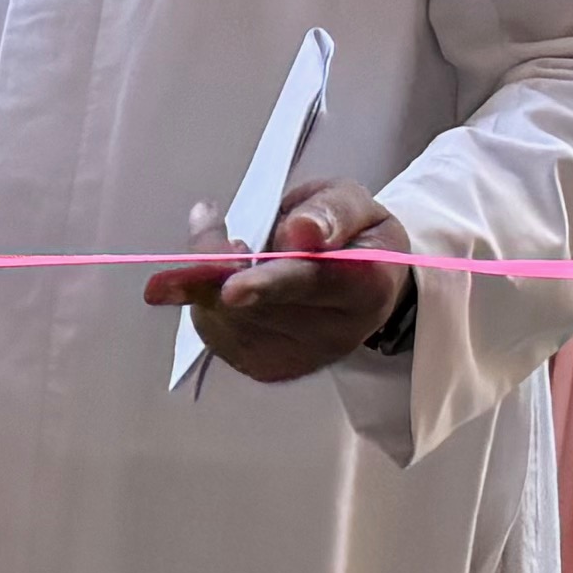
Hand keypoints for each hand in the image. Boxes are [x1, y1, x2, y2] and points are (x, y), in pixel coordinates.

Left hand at [143, 177, 415, 386]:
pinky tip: (224, 275)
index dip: (271, 284)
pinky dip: (205, 295)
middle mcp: (336, 335)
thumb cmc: (355, 238)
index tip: (232, 289)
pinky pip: (214, 330)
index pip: (315, 285)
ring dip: (209, 275)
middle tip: (205, 226)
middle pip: (258, 307)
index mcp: (366, 288)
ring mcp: (299, 359)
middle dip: (219, 268)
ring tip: (234, 246)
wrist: (361, 285)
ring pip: (226, 319)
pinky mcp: (267, 368)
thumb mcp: (354, 203)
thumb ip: (332, 211)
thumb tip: (302, 228)